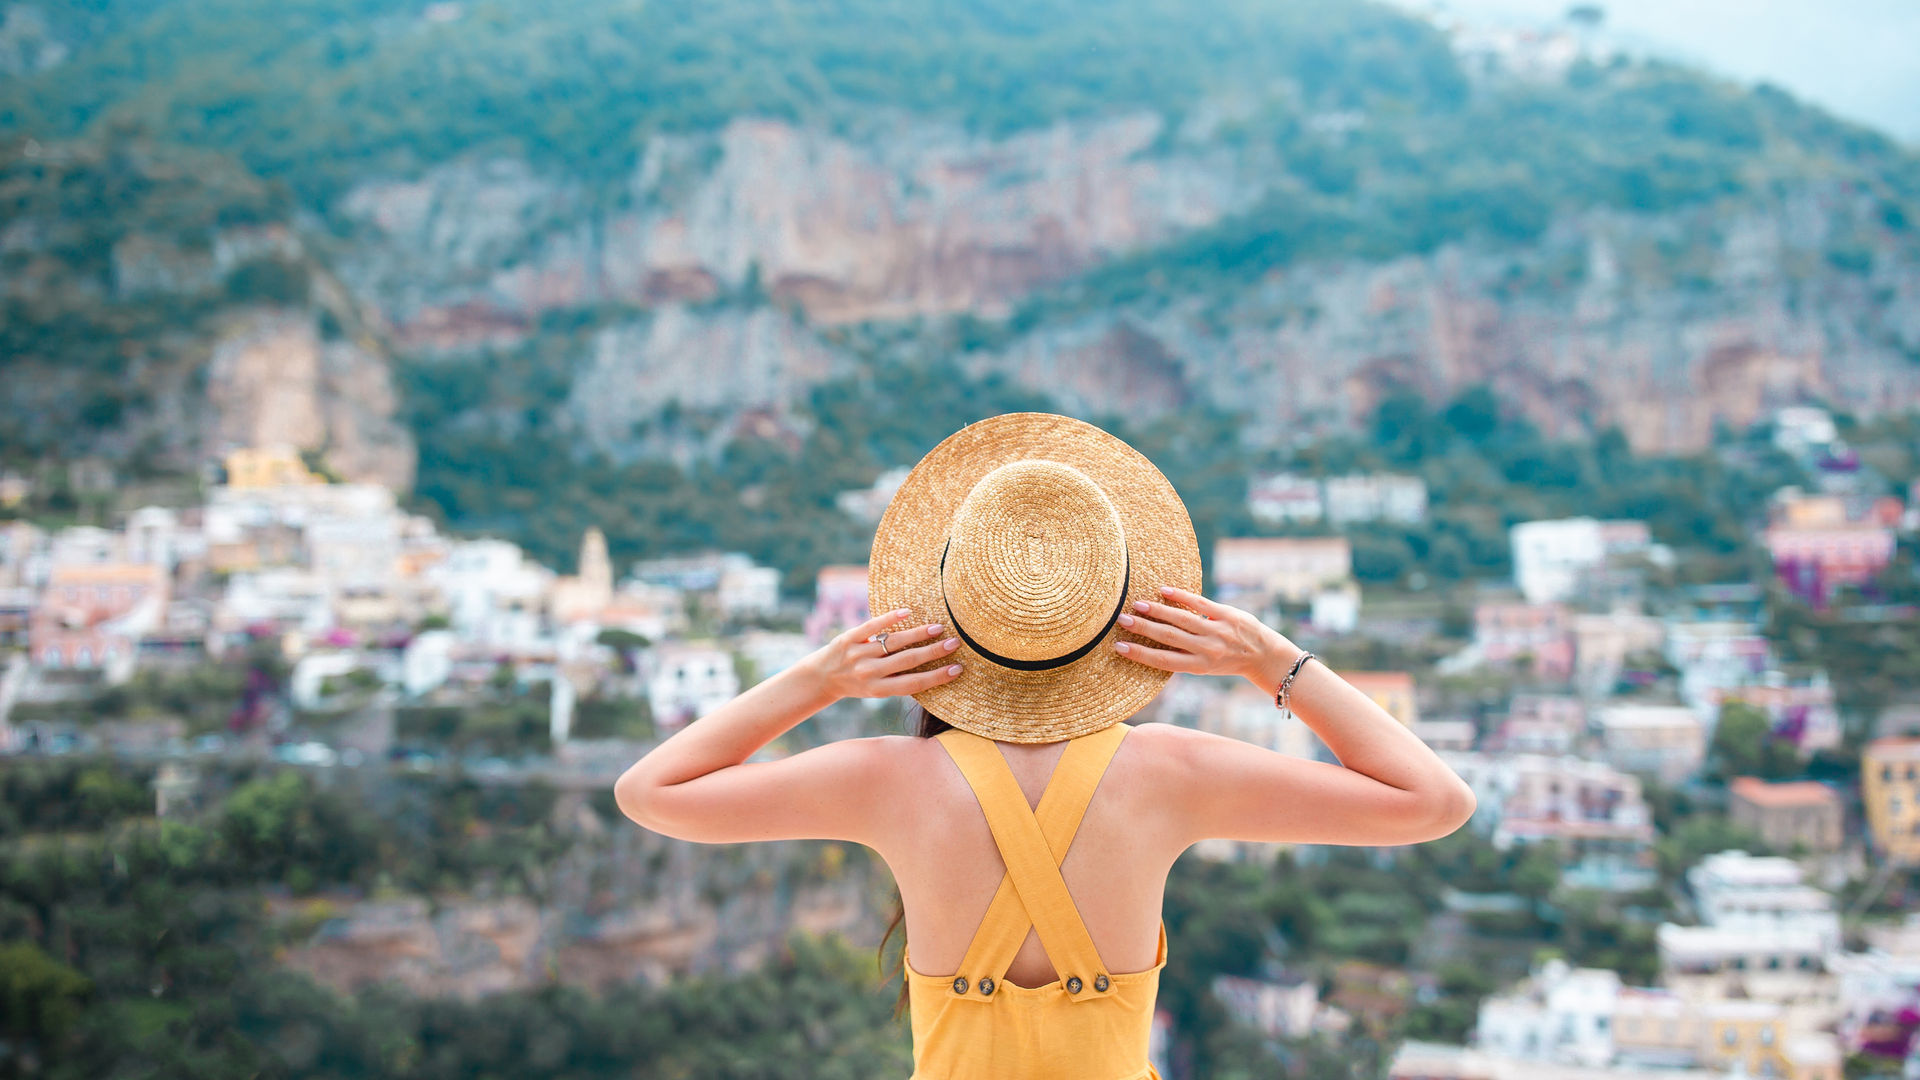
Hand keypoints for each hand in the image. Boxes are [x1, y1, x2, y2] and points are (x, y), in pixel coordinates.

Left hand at [806, 608, 963, 700]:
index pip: (914, 683)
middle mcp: (869, 673)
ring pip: (893, 642)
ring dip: (918, 634)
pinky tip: (906, 612)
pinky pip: (871, 626)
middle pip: (907, 661)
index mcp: (878, 690)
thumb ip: (898, 681)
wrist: (821, 677)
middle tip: (955, 643)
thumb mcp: (876, 690)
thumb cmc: (857, 684)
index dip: (937, 677)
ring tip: (938, 628)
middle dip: (933, 652)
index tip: (957, 669)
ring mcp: (858, 654)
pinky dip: (889, 618)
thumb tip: (933, 669)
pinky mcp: (848, 638)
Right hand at [1112, 585, 1298, 683]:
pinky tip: (1163, 590)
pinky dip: (1181, 596)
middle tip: (1121, 620)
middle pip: (1168, 637)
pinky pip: (1200, 603)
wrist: (1264, 656)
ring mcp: (1217, 631)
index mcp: (1198, 666)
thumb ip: (1183, 656)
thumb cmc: (1229, 662)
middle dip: (1143, 628)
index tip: (1119, 647)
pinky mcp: (1226, 614)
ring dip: (1157, 611)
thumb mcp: (1206, 667)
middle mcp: (1206, 650)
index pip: (1163, 660)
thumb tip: (1152, 645)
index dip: (1140, 654)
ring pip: (1181, 619)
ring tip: (1137, 604)